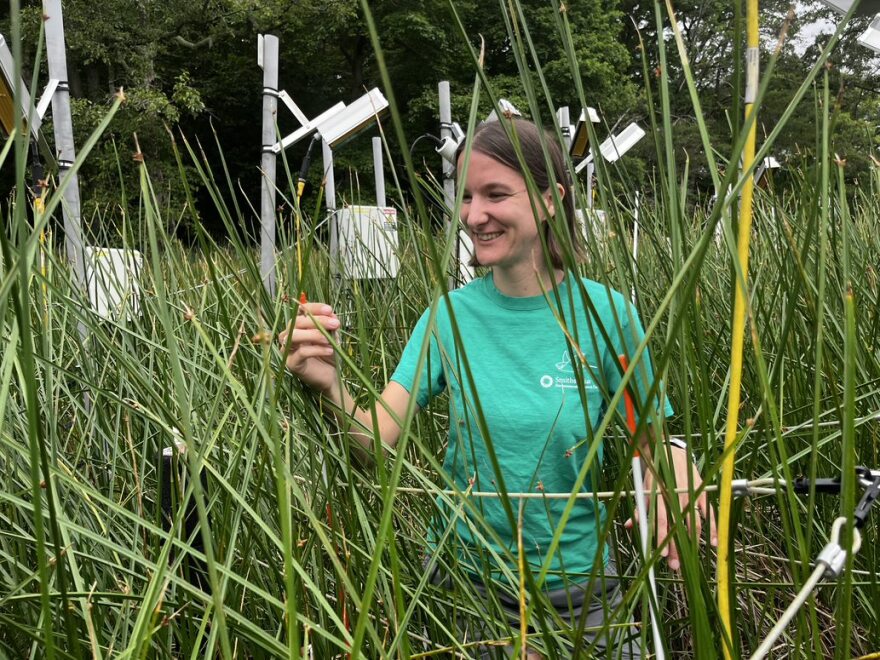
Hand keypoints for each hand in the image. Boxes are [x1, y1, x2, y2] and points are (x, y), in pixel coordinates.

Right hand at [278, 302, 340, 393]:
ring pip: (294, 336)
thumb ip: (330, 325)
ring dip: (313, 334)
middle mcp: (289, 335)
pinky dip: (317, 350)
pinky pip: (301, 353)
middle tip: (335, 324)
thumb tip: (331, 314)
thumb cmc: (329, 354)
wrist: (331, 377)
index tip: (329, 310)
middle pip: (297, 322)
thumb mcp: (332, 336)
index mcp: (298, 326)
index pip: (301, 311)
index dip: (314, 308)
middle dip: (318, 320)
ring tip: (329, 338)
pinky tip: (329, 350)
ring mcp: (288, 350)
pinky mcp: (291, 364)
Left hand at [625, 445, 717, 570]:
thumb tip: (629, 526)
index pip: (660, 518)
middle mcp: (675, 494)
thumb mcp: (644, 489)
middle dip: (676, 547)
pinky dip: (713, 528)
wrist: (670, 452)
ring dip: (693, 542)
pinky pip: (709, 512)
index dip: (661, 536)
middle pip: (677, 525)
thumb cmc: (655, 476)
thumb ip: (639, 509)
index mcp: (659, 493)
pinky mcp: (702, 492)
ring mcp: (690, 493)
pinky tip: (714, 542)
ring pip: (693, 521)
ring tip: (691, 559)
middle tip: (675, 566)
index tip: (662, 555)